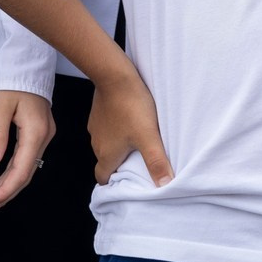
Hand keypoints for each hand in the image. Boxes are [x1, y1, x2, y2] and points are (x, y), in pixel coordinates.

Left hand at [0, 89, 54, 218]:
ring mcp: (43, 137)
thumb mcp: (0, 105)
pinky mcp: (38, 134)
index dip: (3, 191)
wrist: (26, 62)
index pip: (20, 171)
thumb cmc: (13, 79)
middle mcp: (44, 138)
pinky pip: (26, 161)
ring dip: (7, 188)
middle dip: (4, 195)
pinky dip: (11, 175)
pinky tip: (0, 185)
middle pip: (25, 175)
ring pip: (26, 170)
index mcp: (36, 132)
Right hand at [85, 66, 173, 185]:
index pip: (102, 178)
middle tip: (138, 164)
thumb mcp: (149, 137)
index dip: (113, 184)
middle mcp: (97, 143)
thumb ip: (157, 162)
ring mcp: (95, 127)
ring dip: (118, 146)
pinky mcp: (98, 113)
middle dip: (120, 165)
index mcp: (106, 154)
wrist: (114, 76)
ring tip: (137, 142)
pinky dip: (116, 130)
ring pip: (106, 144)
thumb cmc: (132, 107)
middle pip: (106, 162)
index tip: (125, 184)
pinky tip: (130, 122)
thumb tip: (165, 185)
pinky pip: (106, 128)